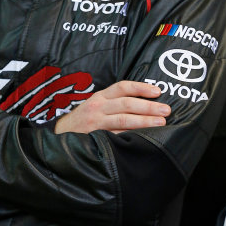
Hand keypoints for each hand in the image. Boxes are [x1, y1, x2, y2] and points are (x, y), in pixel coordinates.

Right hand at [54, 80, 169, 134]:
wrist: (59, 134)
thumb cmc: (84, 119)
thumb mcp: (96, 105)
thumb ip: (114, 103)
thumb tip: (144, 104)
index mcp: (100, 96)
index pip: (122, 87)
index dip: (141, 88)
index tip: (157, 91)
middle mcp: (98, 107)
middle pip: (127, 104)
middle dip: (148, 106)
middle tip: (166, 110)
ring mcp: (96, 122)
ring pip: (124, 119)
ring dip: (144, 121)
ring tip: (160, 123)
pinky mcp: (95, 137)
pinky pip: (116, 136)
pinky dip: (131, 136)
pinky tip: (142, 138)